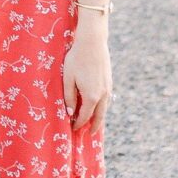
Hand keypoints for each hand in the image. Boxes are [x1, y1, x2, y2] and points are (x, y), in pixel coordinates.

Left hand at [62, 16, 110, 131]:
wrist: (92, 43)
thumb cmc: (76, 59)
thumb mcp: (68, 79)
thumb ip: (69, 97)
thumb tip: (70, 112)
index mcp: (91, 96)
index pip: (84, 116)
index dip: (78, 124)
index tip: (72, 128)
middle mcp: (102, 95)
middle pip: (98, 116)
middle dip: (93, 126)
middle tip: (88, 134)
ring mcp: (108, 88)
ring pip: (105, 108)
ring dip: (99, 117)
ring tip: (95, 123)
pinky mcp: (109, 81)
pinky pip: (107, 99)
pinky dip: (102, 107)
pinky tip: (98, 106)